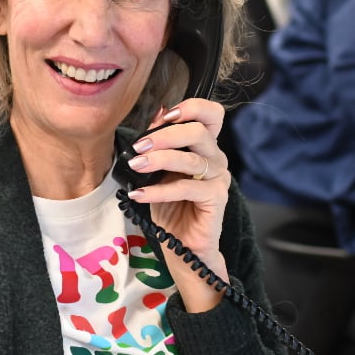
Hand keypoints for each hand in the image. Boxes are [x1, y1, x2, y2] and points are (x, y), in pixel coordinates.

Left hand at [125, 98, 230, 311]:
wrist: (181, 246)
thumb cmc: (170, 206)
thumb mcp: (158, 171)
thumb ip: (159, 144)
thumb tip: (157, 112)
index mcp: (204, 147)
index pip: (212, 114)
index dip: (192, 108)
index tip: (166, 116)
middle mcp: (215, 159)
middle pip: (199, 132)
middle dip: (165, 136)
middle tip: (139, 146)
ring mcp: (218, 179)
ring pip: (192, 159)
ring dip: (159, 160)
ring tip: (136, 165)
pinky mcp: (216, 199)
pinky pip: (187, 188)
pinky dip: (160, 190)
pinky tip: (140, 193)